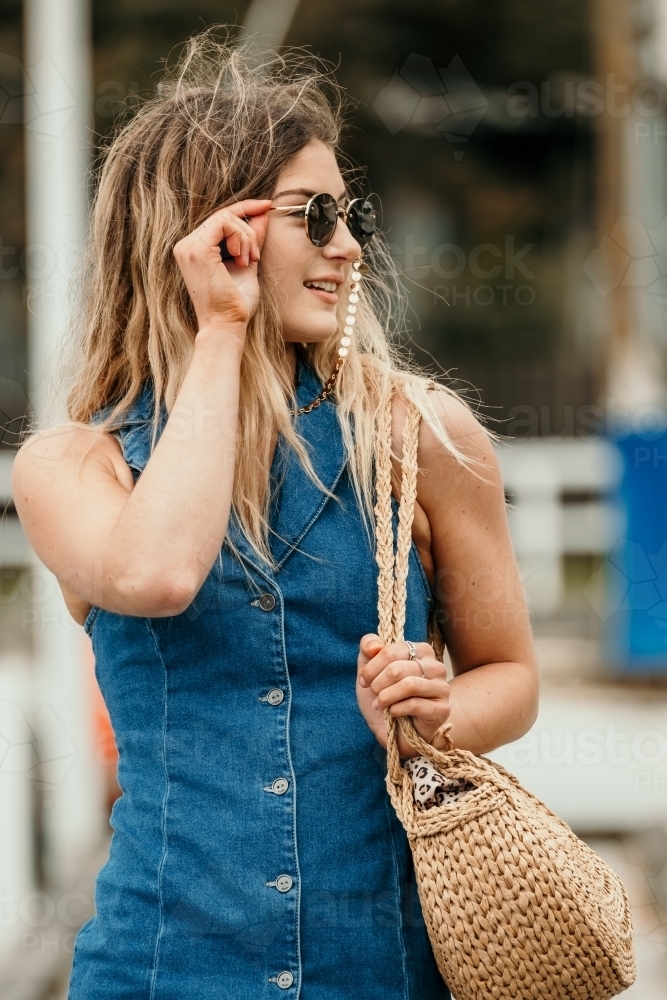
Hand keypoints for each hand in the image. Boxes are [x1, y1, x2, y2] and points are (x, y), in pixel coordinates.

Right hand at [173, 198, 272, 333]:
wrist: (227, 325)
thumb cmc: (236, 303)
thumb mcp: (247, 264)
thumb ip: (252, 239)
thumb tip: (263, 213)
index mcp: (194, 250)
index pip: (219, 219)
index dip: (245, 208)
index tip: (267, 205)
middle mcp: (186, 246)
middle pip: (223, 215)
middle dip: (249, 230)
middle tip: (257, 256)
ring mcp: (188, 246)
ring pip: (225, 217)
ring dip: (246, 237)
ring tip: (250, 261)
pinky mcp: (197, 249)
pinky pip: (224, 223)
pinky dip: (240, 237)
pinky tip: (243, 259)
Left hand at [356, 634, 450, 757]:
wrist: (395, 731)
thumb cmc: (385, 696)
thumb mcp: (369, 670)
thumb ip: (368, 648)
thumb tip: (375, 646)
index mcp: (421, 651)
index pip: (391, 651)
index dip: (371, 668)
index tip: (363, 681)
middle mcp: (436, 666)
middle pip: (397, 669)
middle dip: (377, 684)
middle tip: (373, 694)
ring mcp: (442, 687)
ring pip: (409, 685)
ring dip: (386, 697)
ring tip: (379, 704)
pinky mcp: (442, 709)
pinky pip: (415, 704)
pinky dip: (396, 709)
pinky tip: (393, 712)